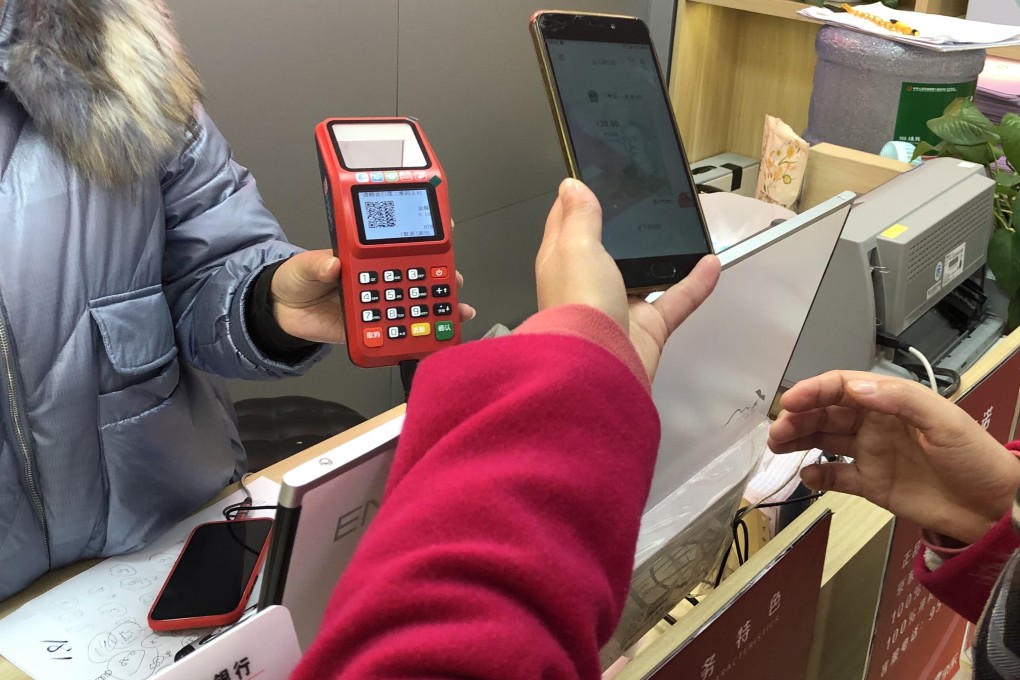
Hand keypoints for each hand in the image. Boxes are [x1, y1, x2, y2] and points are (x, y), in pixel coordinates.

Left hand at [272, 250, 475, 343]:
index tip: (446, 229)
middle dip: (441, 276)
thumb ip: (317, 265)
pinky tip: (435, 336)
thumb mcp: (304, 265)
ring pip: (415, 303)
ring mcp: (379, 304)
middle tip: (453, 278)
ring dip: (439, 307)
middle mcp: (378, 279)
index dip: (422, 237)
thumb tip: (332, 264)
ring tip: (455, 309)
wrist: (284, 312)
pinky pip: (398, 332)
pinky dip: (418, 335)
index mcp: (365, 257)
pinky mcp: (373, 328)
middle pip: (417, 276)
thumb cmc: (298, 280)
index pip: (397, 245)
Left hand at [535, 178, 719, 380]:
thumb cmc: (578, 306)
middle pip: (609, 248)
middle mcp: (589, 283)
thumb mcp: (577, 247)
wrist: (597, 367)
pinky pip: (676, 300)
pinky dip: (695, 284)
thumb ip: (580, 217)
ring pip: (645, 274)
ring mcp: (619, 306)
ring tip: (682, 230)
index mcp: (563, 262)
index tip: (594, 177)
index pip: (568, 223)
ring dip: (663, 256)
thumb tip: (571, 186)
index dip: (579, 200)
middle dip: (626, 228)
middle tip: (648, 201)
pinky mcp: (647, 328)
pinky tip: (711, 264)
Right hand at [769, 370, 1019, 543]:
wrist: (994, 508)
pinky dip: (818, 474)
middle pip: (826, 412)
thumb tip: (856, 388)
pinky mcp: (872, 484)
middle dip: (798, 417)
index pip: (842, 387)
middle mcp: (876, 424)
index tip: (791, 402)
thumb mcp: (944, 421)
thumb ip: (900, 400)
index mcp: (892, 402)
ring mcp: (872, 454)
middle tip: (778, 430)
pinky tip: (808, 475)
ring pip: (824, 439)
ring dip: (799, 439)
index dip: (813, 391)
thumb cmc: (975, 459)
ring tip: (778, 446)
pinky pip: (836, 476)